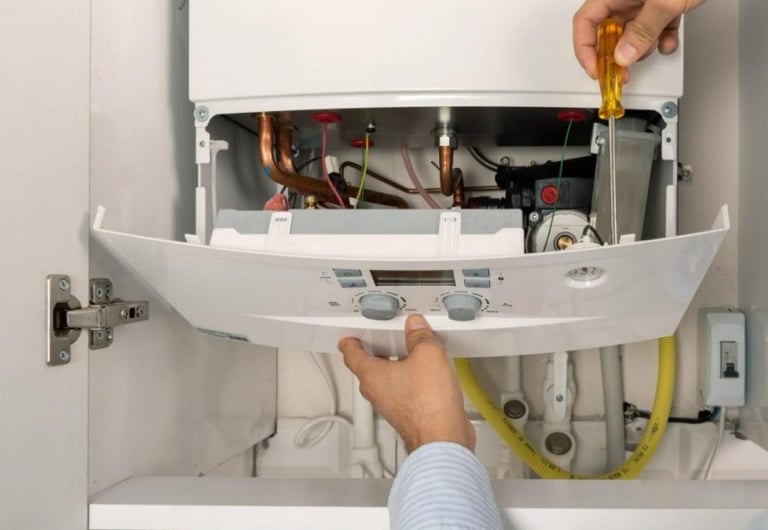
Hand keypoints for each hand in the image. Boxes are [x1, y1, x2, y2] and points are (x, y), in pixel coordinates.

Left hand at [338, 314, 474, 452]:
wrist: (442, 438)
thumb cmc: (428, 405)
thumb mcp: (427, 355)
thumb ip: (419, 337)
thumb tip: (416, 327)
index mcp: (372, 376)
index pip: (352, 356)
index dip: (350, 343)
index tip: (349, 339)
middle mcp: (378, 393)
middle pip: (369, 370)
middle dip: (375, 354)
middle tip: (381, 341)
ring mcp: (392, 406)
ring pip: (387, 383)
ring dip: (394, 368)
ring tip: (409, 354)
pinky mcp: (408, 416)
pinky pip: (403, 393)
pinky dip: (409, 382)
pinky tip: (427, 376)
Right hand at [573, 0, 705, 77]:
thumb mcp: (664, 1)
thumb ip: (642, 29)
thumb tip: (623, 56)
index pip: (586, 23)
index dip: (585, 49)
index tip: (597, 70)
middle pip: (607, 32)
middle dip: (616, 55)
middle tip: (622, 74)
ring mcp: (643, 2)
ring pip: (631, 35)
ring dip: (642, 49)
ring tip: (653, 48)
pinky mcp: (661, 6)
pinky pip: (653, 30)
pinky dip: (660, 40)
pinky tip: (669, 41)